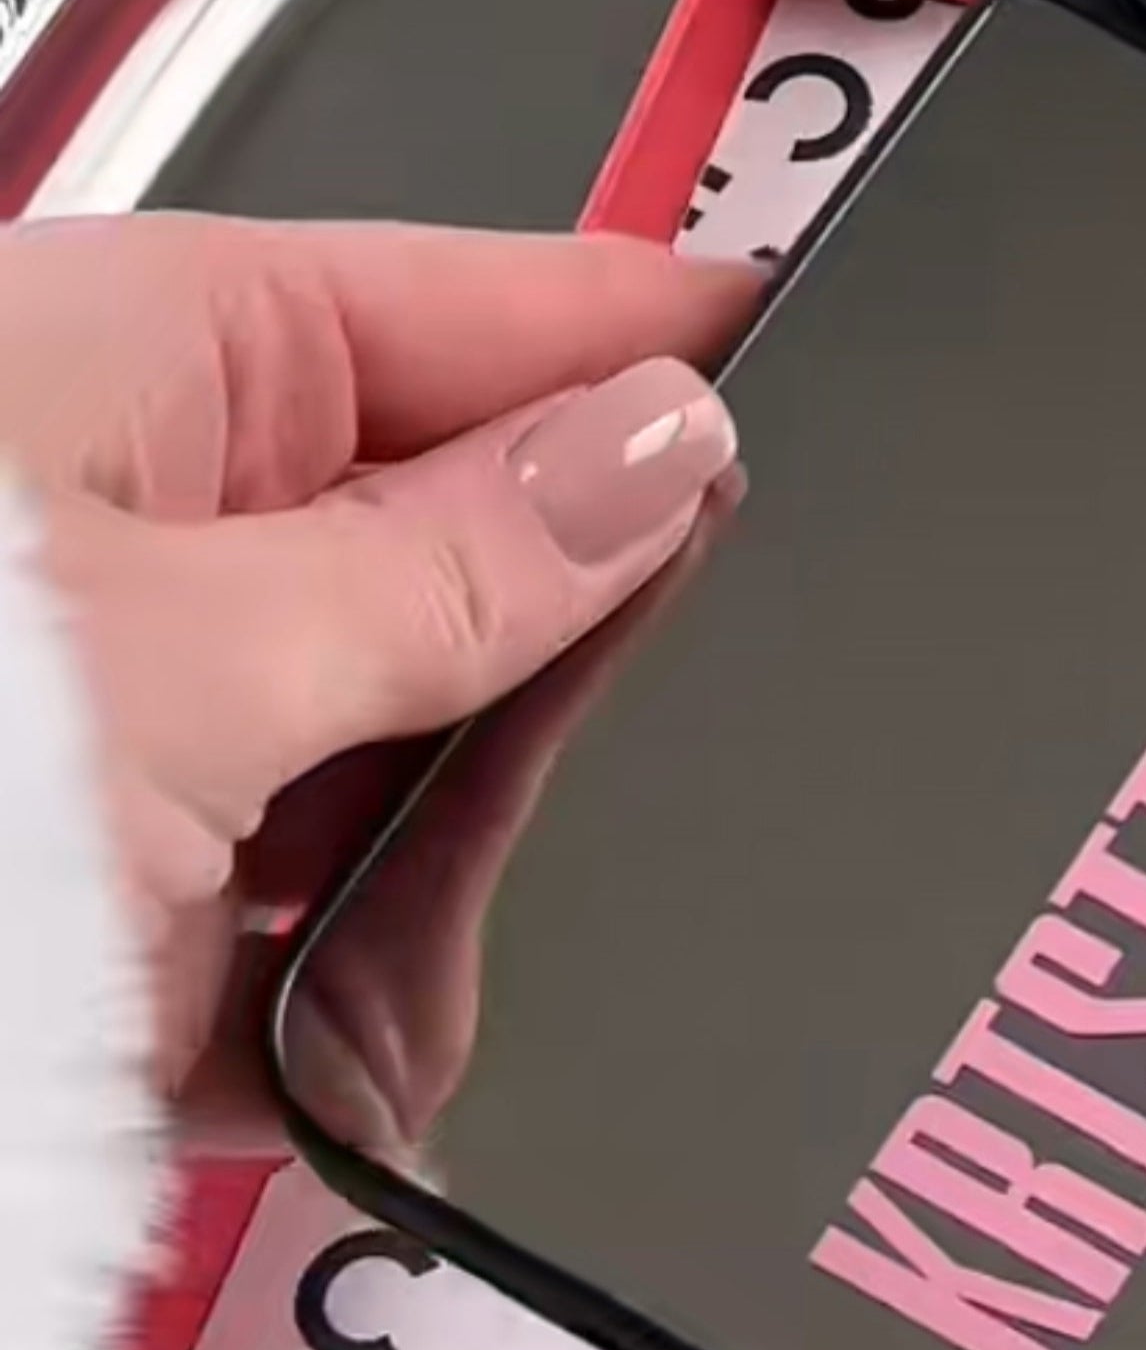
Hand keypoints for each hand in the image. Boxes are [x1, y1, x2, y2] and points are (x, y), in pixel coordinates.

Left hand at [0, 214, 755, 1089]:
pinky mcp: (101, 875)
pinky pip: (296, 907)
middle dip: (548, 673)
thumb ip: (476, 551)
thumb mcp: (215, 654)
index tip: (839, 367)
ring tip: (403, 971)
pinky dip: (326, 997)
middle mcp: (141, 500)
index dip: (673, 336)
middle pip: (470, 537)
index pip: (503, 297)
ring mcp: (127, 692)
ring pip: (398, 745)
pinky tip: (329, 1052)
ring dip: (428, 871)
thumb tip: (676, 436)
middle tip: (629, 753)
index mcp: (160, 355)